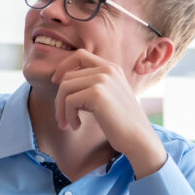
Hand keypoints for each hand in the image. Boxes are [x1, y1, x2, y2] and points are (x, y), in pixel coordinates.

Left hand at [49, 50, 165, 177]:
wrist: (138, 138)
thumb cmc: (120, 122)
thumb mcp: (108, 95)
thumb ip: (91, 84)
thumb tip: (61, 80)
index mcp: (111, 68)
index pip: (80, 55)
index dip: (64, 67)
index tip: (55, 82)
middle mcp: (107, 70)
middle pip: (67, 76)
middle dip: (60, 99)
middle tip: (62, 118)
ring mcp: (103, 80)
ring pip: (64, 88)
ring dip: (61, 109)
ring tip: (67, 123)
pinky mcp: (97, 94)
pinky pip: (69, 101)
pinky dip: (68, 116)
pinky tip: (76, 126)